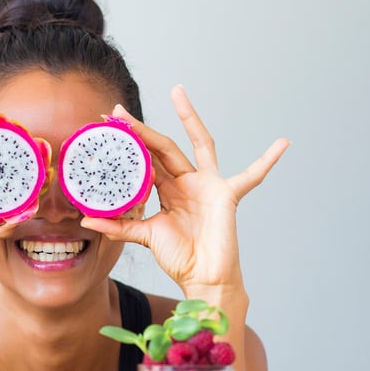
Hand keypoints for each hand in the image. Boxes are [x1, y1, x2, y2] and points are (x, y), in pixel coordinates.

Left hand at [80, 86, 288, 295]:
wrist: (204, 278)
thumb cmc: (182, 258)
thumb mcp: (145, 237)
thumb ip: (119, 226)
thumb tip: (86, 221)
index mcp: (170, 189)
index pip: (146, 159)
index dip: (128, 143)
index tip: (106, 125)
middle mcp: (188, 182)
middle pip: (164, 146)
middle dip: (142, 129)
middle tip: (117, 110)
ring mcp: (209, 185)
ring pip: (197, 144)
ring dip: (189, 118)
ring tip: (177, 92)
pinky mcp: (228, 195)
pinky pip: (252, 176)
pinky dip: (268, 161)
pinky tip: (283, 144)